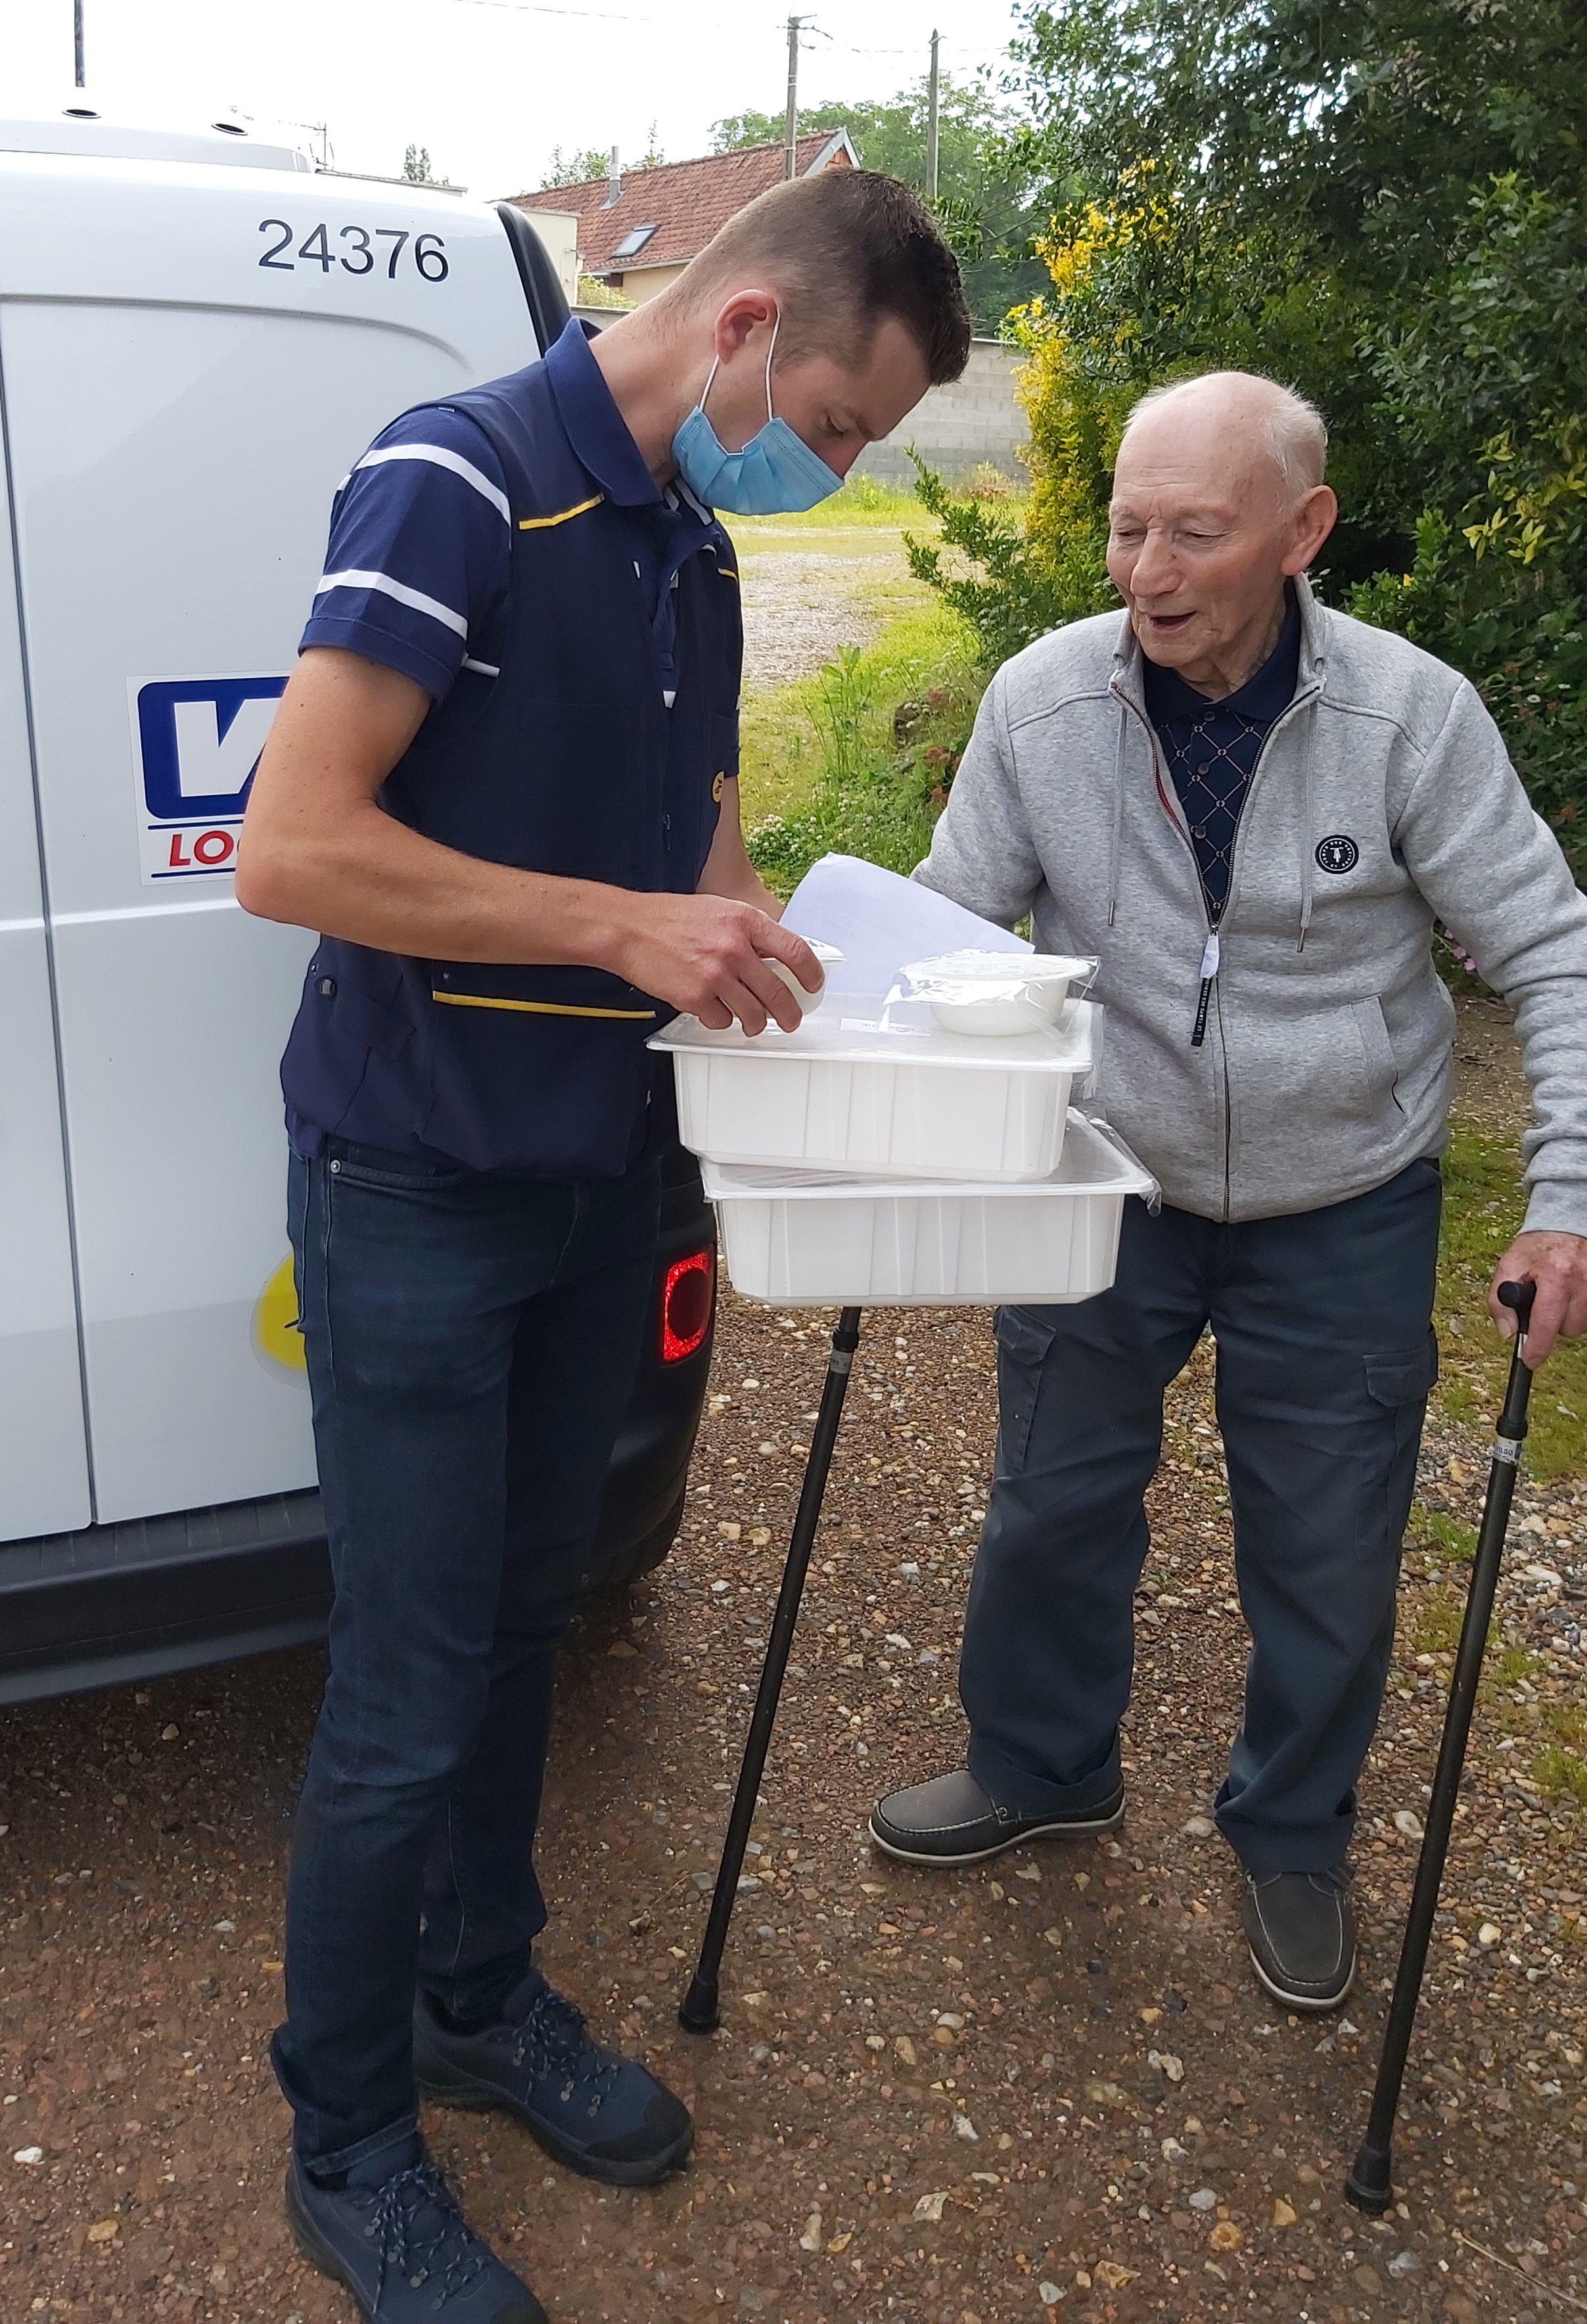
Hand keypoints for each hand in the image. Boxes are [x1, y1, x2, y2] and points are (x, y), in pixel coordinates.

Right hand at [609, 892, 821, 1034]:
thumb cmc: (669, 918)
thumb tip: (776, 957)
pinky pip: (722, 1021)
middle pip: (779, 993)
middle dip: (790, 1013)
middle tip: (791, 1019)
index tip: (813, 984)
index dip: (812, 973)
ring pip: (753, 1014)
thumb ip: (749, 932)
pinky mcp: (695, 997)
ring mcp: (715, 974)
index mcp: (744, 921)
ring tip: (753, 1022)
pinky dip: (722, 1020)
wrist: (628, 929)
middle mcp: (734, 947)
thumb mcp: (719, 910)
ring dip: (756, 1024)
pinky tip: (715, 1010)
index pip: (795, 950)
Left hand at [1488, 1229, 1586, 1365]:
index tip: (1530, 1360)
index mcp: (1555, 1275)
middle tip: (1544, 1303)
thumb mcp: (1508, 1266)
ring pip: (1581, 1325)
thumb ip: (1499, 1300)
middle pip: (1568, 1328)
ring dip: (1568, 1318)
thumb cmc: (1538, 1247)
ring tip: (1558, 1296)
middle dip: (1553, 1323)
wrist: (1565, 1226)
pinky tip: (1570, 1297)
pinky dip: (1579, 1313)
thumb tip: (1507, 1332)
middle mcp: (1582, 1281)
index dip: (1537, 1346)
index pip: (1547, 1321)